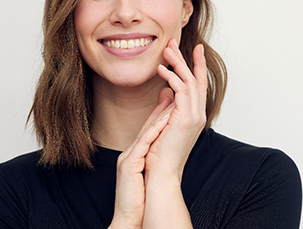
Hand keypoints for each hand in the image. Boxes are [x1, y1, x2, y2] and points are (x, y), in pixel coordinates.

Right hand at [109, 96, 174, 228]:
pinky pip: (143, 144)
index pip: (151, 128)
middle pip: (148, 124)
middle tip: (174, 86)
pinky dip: (154, 131)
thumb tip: (165, 145)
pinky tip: (164, 121)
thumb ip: (154, 155)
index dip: (162, 111)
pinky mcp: (128, 165)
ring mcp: (128, 157)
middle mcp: (131, 151)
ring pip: (146, 130)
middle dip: (162, 105)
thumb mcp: (147, 172)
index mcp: (136, 153)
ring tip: (172, 97)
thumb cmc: (138, 198)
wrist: (129, 219)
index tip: (174, 95)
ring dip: (160, 113)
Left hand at [145, 39, 207, 180]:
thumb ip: (167, 105)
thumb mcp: (164, 123)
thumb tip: (166, 90)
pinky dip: (172, 77)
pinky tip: (162, 69)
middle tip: (174, 43)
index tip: (193, 50)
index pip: (198, 85)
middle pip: (195, 78)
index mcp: (194, 114)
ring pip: (189, 81)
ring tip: (166, 49)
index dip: (196, 66)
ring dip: (178, 63)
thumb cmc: (160, 151)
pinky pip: (182, 90)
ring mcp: (194, 115)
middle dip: (186, 59)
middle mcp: (198, 113)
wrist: (162, 173)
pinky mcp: (185, 118)